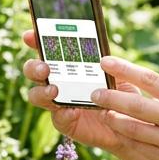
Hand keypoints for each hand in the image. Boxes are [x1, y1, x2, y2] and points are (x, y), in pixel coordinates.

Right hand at [21, 30, 141, 153]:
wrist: (129, 123)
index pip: (48, 49)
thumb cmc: (122, 94)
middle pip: (34, 71)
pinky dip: (63, 114)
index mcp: (70, 65)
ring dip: (41, 92)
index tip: (29, 36)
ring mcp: (59, 102)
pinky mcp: (65, 122)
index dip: (36, 41)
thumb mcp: (122, 76)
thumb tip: (103, 57)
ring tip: (54, 90)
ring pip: (36, 95)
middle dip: (34, 67)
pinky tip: (72, 111)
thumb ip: (112, 66)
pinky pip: (57, 118)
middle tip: (44, 68)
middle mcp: (59, 81)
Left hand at [90, 55, 158, 159]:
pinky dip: (125, 138)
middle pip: (137, 105)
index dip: (125, 69)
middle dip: (111, 98)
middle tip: (94, 93)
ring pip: (132, 129)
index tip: (105, 61)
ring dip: (113, 120)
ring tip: (103, 113)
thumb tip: (132, 81)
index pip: (151, 79)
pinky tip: (117, 131)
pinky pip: (139, 148)